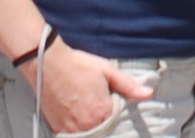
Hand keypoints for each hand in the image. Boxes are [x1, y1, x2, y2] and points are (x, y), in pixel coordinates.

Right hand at [35, 41, 154, 135]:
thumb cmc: (78, 64)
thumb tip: (148, 93)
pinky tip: (73, 113)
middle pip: (101, 129)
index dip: (113, 112)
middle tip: (93, 103)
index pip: (116, 121)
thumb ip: (128, 85)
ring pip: (86, 133)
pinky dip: (74, 128)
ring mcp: (70, 128)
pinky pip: (71, 134)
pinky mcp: (56, 127)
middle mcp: (87, 124)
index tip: (108, 103)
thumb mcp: (107, 70)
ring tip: (83, 107)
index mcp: (102, 112)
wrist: (46, 62)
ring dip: (88, 125)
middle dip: (101, 121)